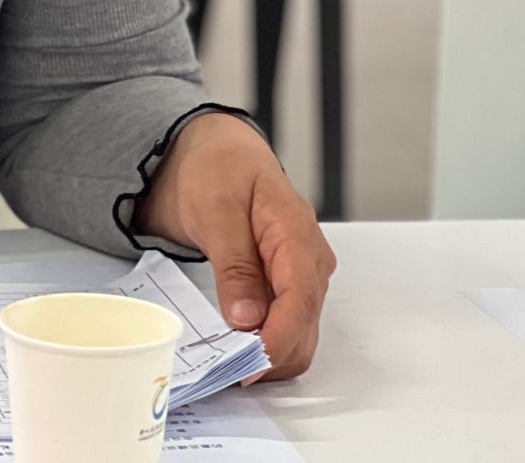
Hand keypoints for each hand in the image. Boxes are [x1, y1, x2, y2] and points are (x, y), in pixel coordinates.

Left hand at [135, 112, 333, 379]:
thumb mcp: (215, 209)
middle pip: (304, 326)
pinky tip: (237, 351)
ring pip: (299, 334)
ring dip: (268, 356)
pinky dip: (266, 345)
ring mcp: (302, 275)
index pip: (300, 300)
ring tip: (226, 364)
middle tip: (225, 371)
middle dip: (270, 355)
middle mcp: (309, 260)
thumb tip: (247, 317)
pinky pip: (287, 326)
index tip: (249, 364)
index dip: (277, 339)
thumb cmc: (217, 169)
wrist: (217, 152)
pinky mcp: (288, 286)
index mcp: (296, 233)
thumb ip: (234, 264)